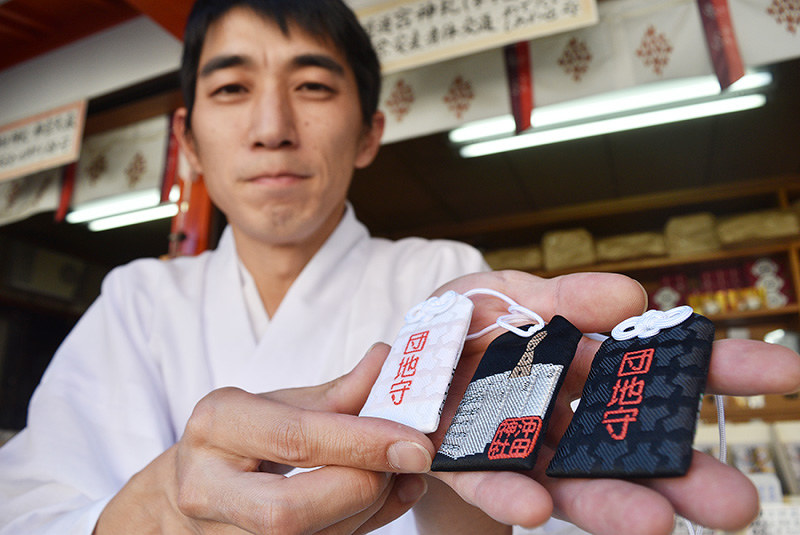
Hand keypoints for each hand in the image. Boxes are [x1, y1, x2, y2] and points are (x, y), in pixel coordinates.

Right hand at [96, 345, 432, 534]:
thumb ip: (335, 393)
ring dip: (371, 509)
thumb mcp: (276, 403)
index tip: (414, 442)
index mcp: (216, 425)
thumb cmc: (239, 439)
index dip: (361, 442)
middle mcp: (206, 486)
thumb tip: (387, 363)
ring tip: (399, 475)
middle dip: (363, 489)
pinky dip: (362, 526)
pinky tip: (384, 499)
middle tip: (407, 462)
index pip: (293, 438)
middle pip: (290, 511)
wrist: (188, 489)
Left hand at [426, 270, 799, 534]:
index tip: (787, 377)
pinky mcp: (471, 465)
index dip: (722, 368)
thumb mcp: (505, 291)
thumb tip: (631, 297)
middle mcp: (568, 413)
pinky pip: (492, 480)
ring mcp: (523, 445)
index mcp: (588, 361)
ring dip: (611, 502)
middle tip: (736, 502)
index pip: (664, 364)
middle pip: (633, 443)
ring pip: (574, 479)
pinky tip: (534, 509)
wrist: (399, 357)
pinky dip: (511, 492)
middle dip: (682, 472)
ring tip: (653, 525)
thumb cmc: (461, 321)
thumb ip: (561, 295)